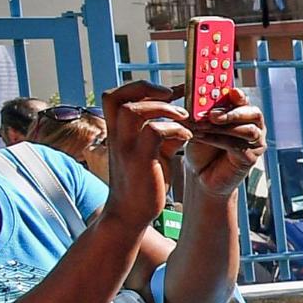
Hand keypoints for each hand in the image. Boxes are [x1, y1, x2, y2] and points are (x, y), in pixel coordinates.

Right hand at [97, 81, 193, 229]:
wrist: (131, 214)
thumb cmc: (144, 183)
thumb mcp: (154, 154)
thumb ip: (164, 135)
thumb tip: (182, 121)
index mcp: (117, 131)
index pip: (115, 96)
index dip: (142, 87)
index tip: (171, 90)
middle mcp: (116, 135)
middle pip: (115, 96)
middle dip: (145, 88)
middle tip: (170, 93)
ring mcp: (126, 147)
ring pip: (133, 111)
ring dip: (163, 108)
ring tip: (184, 116)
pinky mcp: (139, 161)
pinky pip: (154, 132)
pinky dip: (174, 129)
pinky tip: (187, 137)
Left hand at [183, 85, 264, 193]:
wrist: (199, 173)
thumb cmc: (201, 146)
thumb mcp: (199, 124)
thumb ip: (203, 112)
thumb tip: (198, 100)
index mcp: (242, 112)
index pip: (244, 99)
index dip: (238, 94)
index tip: (230, 91)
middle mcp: (253, 125)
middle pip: (254, 113)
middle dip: (233, 112)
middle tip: (213, 114)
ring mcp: (255, 143)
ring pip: (249, 130)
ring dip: (225, 128)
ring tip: (203, 127)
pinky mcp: (251, 158)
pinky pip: (239, 146)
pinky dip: (219, 140)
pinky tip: (203, 138)